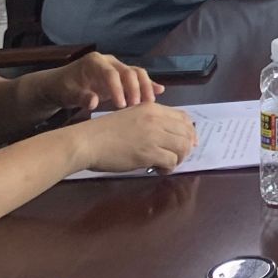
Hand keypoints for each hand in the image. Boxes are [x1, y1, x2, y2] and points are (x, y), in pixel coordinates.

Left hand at [39, 52, 161, 112]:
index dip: (118, 89)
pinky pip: (137, 78)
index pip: (111, 73)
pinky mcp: (121, 76)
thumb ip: (80, 97)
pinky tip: (159, 91)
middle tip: (138, 106)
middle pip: (128, 71)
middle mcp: (109, 61)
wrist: (61, 84)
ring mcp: (117, 68)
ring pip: (136, 73)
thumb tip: (94, 102)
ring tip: (149, 103)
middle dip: (135, 88)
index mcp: (95, 62)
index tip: (121, 105)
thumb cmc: (63, 88)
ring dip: (145, 87)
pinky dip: (148, 84)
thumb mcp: (68, 94)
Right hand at [74, 102, 196, 174]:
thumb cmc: (104, 131)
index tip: (188, 142)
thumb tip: (167, 136)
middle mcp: (157, 119)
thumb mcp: (131, 117)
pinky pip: (171, 160)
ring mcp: (153, 135)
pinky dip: (169, 167)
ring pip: (183, 147)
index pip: (183, 117)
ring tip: (168, 164)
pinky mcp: (148, 152)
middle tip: (178, 157)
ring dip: (179, 158)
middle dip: (187, 146)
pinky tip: (160, 169)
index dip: (189, 131)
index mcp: (152, 108)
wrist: (88, 141)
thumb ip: (150, 121)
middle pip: (186, 132)